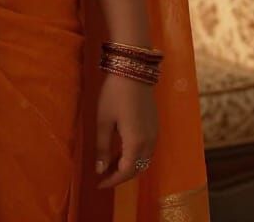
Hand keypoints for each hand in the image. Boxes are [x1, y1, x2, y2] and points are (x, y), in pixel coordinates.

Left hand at [94, 72, 158, 189]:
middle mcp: (149, 142)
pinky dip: (135, 156)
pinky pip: (147, 150)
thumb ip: (102, 146)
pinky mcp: (155, 126)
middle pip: (137, 169)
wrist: (133, 70)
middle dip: (120, 176)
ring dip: (128, 166)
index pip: (126, 172)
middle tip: (103, 176)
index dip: (112, 180)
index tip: (98, 183)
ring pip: (144, 160)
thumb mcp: (103, 119)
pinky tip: (121, 150)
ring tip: (110, 165)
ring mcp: (154, 134)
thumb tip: (99, 169)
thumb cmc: (114, 94)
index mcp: (136, 143)